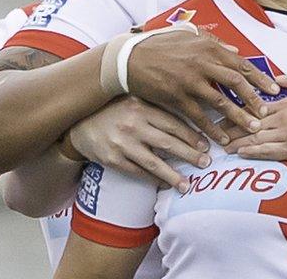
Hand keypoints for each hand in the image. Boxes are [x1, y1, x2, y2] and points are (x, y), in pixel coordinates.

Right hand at [68, 96, 210, 189]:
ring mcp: (122, 144)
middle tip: (207, 163)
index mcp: (141, 107)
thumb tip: (192, 113)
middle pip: (168, 143)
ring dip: (173, 175)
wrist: (79, 124)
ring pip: (153, 163)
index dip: (192, 135)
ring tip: (187, 185)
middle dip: (190, 155)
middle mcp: (133, 125)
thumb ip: (157, 107)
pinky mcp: (112, 160)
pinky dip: (153, 180)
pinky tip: (165, 185)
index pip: (173, 123)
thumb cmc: (115, 111)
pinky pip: (138, 172)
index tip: (207, 144)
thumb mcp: (135, 100)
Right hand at [125, 29, 278, 144]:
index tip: (274, 90)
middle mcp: (202, 63)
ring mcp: (189, 81)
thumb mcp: (187, 36)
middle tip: (266, 113)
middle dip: (254, 99)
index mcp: (208, 47)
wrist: (129, 59)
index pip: (241, 64)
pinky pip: (199, 116)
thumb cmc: (159, 45)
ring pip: (221, 102)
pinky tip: (221, 138)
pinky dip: (212, 129)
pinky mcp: (176, 98)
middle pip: (236, 83)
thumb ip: (213, 42)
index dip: (260, 78)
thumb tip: (234, 51)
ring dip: (238, 117)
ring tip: (251, 129)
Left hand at [224, 74, 286, 161]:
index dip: (238, 110)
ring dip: (238, 142)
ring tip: (223, 145)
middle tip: (216, 131)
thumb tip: (275, 79)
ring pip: (256, 139)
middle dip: (232, 127)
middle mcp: (284, 119)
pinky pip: (269, 152)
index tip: (224, 112)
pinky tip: (241, 153)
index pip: (256, 106)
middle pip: (251, 124)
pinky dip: (253, 152)